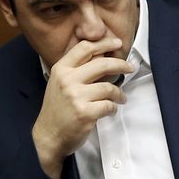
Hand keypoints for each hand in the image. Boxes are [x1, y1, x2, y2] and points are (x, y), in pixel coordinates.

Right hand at [32, 37, 133, 178]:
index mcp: (61, 69)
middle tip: (130, 68)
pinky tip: (111, 110)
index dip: (104, 43)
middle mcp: (67, 80)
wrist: (48, 136)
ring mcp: (76, 96)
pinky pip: (109, 105)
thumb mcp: (60, 83)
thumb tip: (103, 57)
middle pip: (102, 64)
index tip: (117, 43)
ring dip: (119, 94)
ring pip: (109, 87)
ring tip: (121, 98)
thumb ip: (77, 70)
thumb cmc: (58, 109)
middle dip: (121, 64)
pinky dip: (113, 108)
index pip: (85, 48)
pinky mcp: (85, 113)